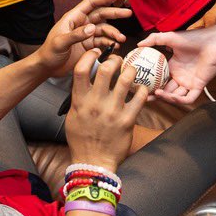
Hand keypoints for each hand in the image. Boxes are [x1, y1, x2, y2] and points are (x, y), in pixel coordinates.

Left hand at [35, 0, 129, 76]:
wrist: (47, 68)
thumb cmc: (49, 52)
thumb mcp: (60, 42)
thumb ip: (76, 35)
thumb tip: (92, 28)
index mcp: (73, 18)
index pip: (90, 3)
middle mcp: (82, 24)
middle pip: (101, 14)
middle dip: (115, 13)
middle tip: (128, 13)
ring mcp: (86, 35)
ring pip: (104, 29)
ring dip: (114, 33)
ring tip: (121, 39)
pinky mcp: (89, 46)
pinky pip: (103, 42)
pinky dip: (110, 43)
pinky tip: (115, 46)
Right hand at [65, 51, 147, 171]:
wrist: (93, 162)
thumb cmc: (81, 139)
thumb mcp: (73, 116)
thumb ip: (79, 97)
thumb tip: (86, 80)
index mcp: (80, 100)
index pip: (81, 69)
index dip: (90, 55)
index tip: (97, 53)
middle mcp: (96, 103)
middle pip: (107, 68)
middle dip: (115, 59)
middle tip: (118, 61)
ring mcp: (113, 111)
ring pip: (126, 79)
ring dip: (131, 71)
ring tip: (131, 72)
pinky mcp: (127, 120)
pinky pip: (140, 97)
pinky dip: (142, 90)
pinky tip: (140, 91)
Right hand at [139, 28, 215, 104]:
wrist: (213, 42)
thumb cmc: (194, 38)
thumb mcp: (170, 37)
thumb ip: (154, 39)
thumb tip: (139, 44)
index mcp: (173, 67)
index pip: (159, 79)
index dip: (150, 83)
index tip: (139, 85)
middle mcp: (180, 76)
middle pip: (165, 90)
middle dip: (155, 95)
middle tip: (143, 96)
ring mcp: (189, 82)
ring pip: (175, 96)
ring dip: (165, 98)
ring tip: (155, 94)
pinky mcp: (198, 87)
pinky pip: (188, 98)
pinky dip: (179, 100)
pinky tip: (170, 96)